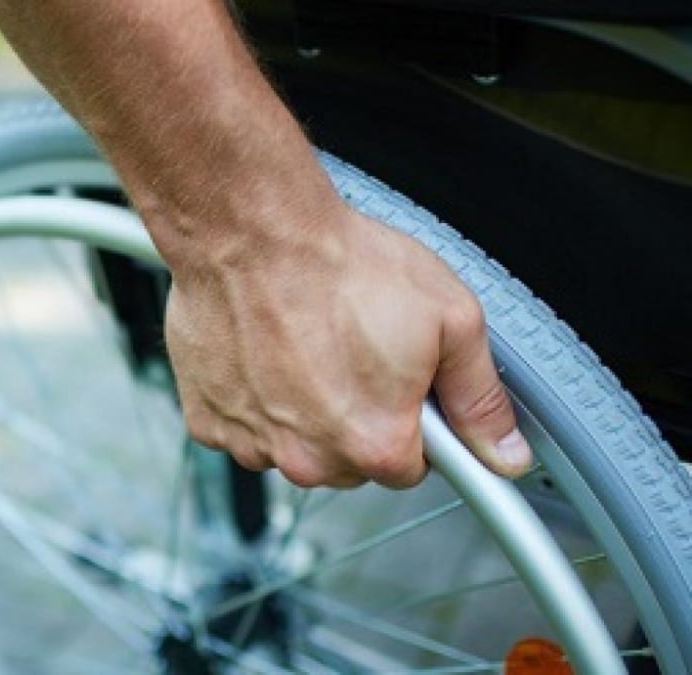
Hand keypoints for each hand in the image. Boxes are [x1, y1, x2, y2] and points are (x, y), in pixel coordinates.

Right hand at [165, 201, 532, 487]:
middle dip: (357, 415)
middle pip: (349, 460)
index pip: (413, 467)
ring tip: (306, 345)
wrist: (250, 233)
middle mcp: (310, 457)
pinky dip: (255, 399)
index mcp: (375, 443)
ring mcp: (253, 441)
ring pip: (295, 445)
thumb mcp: (449, 319)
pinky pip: (244, 427)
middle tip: (353, 350)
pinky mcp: (210, 419)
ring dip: (302, 410)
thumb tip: (504, 450)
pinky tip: (265, 354)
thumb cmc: (338, 265)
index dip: (413, 420)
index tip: (402, 388)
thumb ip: (480, 397)